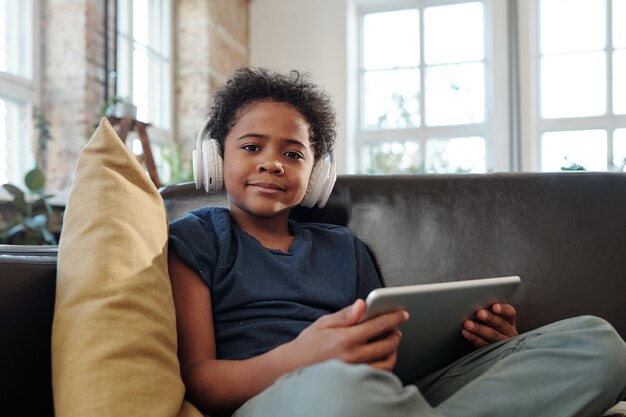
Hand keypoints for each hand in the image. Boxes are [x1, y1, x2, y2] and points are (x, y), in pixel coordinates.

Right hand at [288, 300, 408, 371]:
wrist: (292, 368)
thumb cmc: (308, 344)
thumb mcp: (323, 323)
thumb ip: (345, 314)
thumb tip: (362, 304)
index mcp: (345, 338)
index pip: (378, 325)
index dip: (393, 318)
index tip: (403, 314)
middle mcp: (353, 356)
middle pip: (387, 344)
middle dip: (396, 334)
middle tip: (396, 329)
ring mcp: (355, 371)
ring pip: (387, 362)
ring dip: (393, 351)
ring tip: (390, 343)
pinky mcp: (355, 381)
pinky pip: (379, 375)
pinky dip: (385, 365)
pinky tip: (382, 358)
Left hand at [461, 303, 517, 347]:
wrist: (497, 350)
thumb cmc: (491, 326)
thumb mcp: (495, 318)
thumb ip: (488, 310)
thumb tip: (473, 300)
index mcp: (509, 321)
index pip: (510, 313)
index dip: (503, 310)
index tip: (494, 307)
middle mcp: (508, 332)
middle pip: (501, 324)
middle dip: (490, 318)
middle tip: (479, 313)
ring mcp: (502, 343)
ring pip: (492, 335)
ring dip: (479, 329)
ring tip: (467, 323)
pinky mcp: (494, 352)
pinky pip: (483, 345)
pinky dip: (473, 338)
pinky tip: (465, 332)